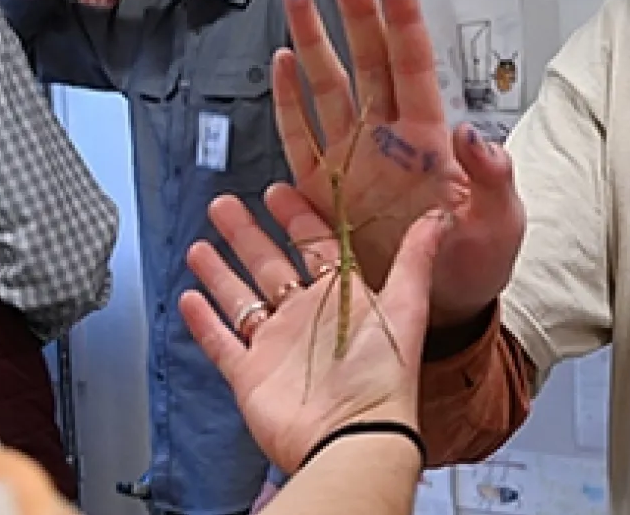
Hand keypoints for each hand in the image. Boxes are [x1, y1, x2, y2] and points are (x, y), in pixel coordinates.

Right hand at [177, 188, 446, 473]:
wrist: (353, 436)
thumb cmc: (384, 378)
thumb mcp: (407, 307)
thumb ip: (417, 258)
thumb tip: (440, 216)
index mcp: (343, 298)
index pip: (315, 246)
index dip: (297, 218)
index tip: (278, 191)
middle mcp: (308, 319)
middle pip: (270, 266)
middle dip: (247, 235)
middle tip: (224, 206)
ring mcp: (277, 347)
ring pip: (242, 300)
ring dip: (220, 272)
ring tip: (200, 245)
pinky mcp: (252, 375)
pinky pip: (222, 343)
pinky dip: (204, 323)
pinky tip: (189, 298)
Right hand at [272, 0, 522, 326]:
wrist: (441, 307)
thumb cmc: (478, 263)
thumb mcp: (502, 226)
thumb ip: (494, 180)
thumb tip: (475, 135)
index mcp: (431, 138)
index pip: (414, 63)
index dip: (402, 19)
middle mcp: (389, 137)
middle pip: (368, 59)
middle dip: (354, 11)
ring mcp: (354, 159)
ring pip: (329, 86)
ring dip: (314, 41)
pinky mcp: (324, 189)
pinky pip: (300, 136)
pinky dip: (288, 101)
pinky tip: (283, 62)